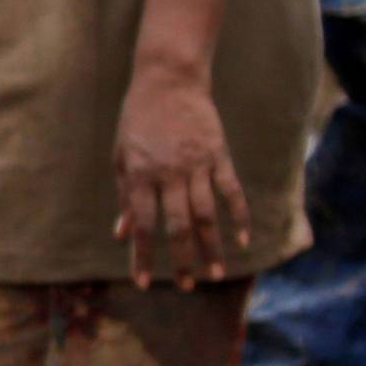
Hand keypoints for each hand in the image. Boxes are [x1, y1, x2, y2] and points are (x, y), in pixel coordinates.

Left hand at [113, 58, 250, 289]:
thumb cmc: (138, 120)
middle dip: (183, 260)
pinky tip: (243, 240)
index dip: (144, 256)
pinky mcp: (218, 155)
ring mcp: (197, 165)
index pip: (143, 226)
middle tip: (188, 286)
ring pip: (207, 214)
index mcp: (140, 176)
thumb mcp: (121, 156)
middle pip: (178, 226)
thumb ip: (124, 196)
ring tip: (216, 274)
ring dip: (212, 246)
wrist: (168, 79)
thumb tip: (122, 233)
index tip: (145, 282)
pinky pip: (231, 191)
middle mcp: (169, 174)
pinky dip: (239, 217)